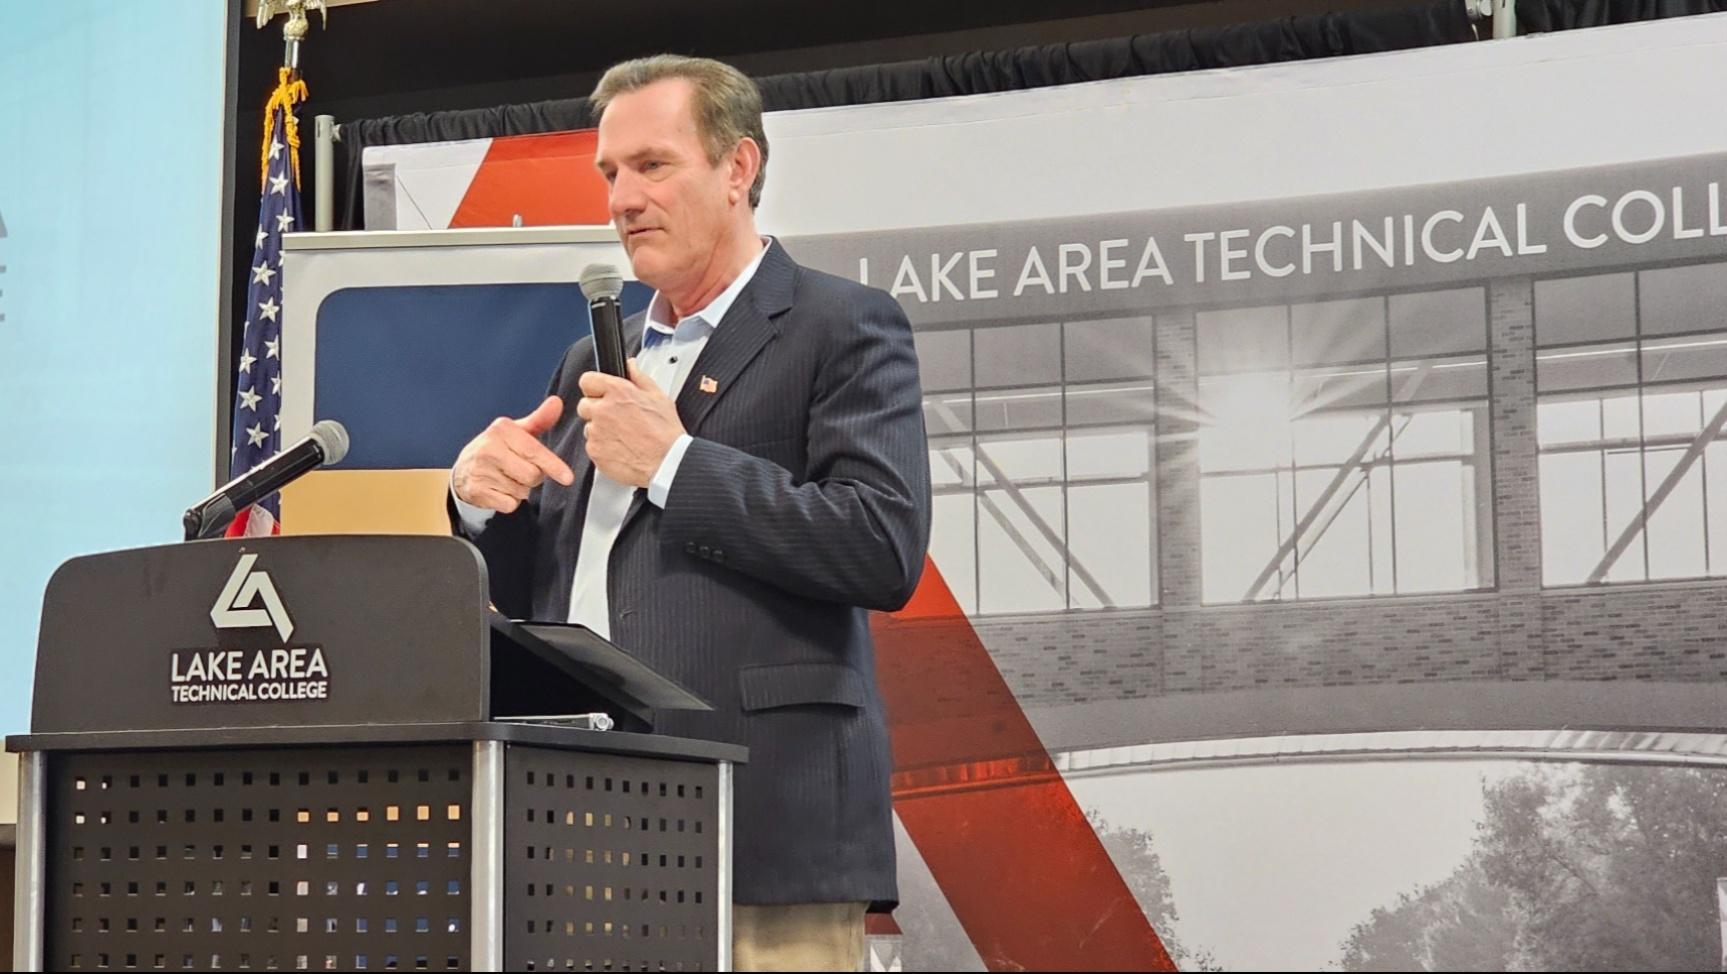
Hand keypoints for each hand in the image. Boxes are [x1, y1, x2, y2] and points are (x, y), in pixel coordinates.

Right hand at [452, 395, 576, 512]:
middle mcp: (488, 448)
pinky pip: (509, 504)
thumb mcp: (517, 431)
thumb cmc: (498, 449)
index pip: (534, 451)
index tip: (567, 478)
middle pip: (532, 475)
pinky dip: (509, 502)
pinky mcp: (476, 491)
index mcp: (501, 430)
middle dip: (534, 477)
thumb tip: (557, 402)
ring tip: (506, 478)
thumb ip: (540, 419)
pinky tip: (498, 490)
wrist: (464, 470)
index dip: (553, 466)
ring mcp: (480, 470)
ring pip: (521, 491)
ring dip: (520, 490)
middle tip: (521, 469)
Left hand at [576, 359, 684, 487]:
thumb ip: (639, 378)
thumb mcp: (659, 397)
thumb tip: (631, 366)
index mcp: (617, 392)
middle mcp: (603, 410)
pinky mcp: (594, 451)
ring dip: (600, 430)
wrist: (667, 462)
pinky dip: (603, 448)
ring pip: (589, 427)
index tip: (600, 393)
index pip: (587, 380)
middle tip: (616, 419)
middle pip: (584, 404)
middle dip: (597, 410)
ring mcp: (596, 432)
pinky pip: (592, 446)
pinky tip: (621, 448)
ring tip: (623, 436)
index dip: (595, 387)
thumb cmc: (665, 433)